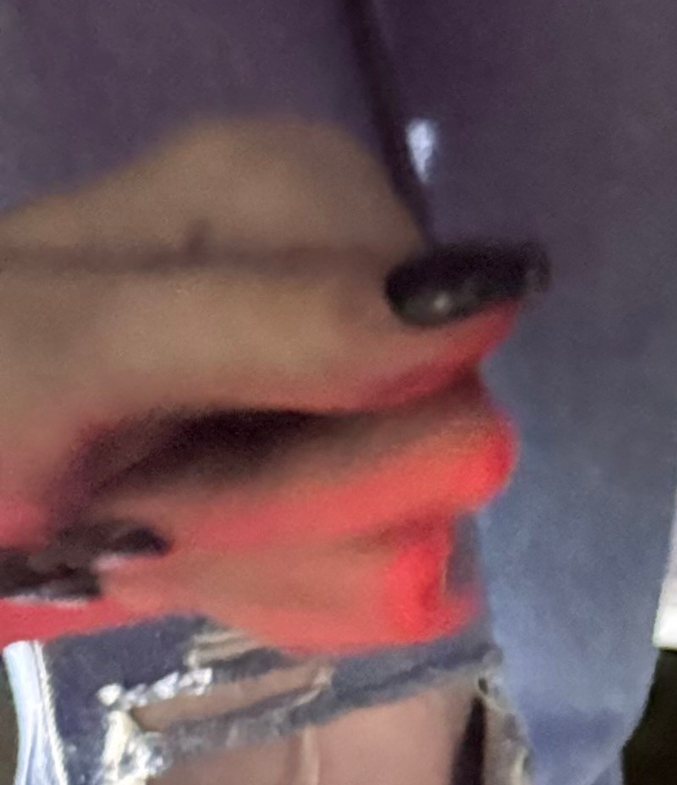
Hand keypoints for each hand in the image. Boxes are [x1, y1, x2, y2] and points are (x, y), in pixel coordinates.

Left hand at [0, 122, 534, 652]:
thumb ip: (273, 322)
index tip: (153, 478)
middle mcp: (361, 274)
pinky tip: (186, 554)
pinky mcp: (358, 467)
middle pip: (441, 455)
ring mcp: (367, 377)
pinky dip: (277, 591)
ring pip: (419, 531)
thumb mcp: (77, 353)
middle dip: (281, 517)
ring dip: (264, 563)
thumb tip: (492, 292)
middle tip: (135, 506)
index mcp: (304, 194)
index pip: (440, 370)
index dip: (313, 463)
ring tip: (141, 528)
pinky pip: (394, 578)